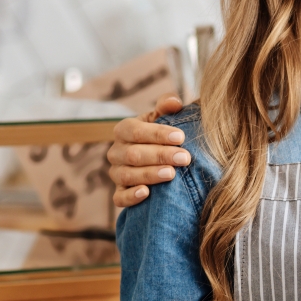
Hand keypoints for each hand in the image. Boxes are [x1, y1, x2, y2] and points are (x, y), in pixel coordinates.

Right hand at [107, 93, 188, 207]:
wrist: (160, 156)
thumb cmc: (163, 134)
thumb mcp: (164, 117)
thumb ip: (168, 106)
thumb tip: (174, 102)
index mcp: (124, 130)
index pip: (135, 131)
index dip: (158, 134)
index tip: (181, 137)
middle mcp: (116, 152)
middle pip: (133, 154)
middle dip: (160, 156)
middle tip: (185, 158)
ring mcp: (116, 173)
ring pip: (127, 175)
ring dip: (150, 175)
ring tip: (171, 174)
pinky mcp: (120, 193)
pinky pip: (119, 198)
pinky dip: (131, 197)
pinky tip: (146, 193)